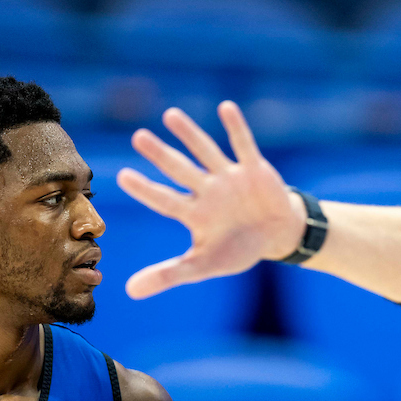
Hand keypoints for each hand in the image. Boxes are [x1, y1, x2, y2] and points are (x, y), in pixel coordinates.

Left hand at [118, 102, 305, 299]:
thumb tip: (128, 292)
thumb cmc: (237, 249)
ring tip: (171, 115)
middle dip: (161, 155)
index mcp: (194, 214)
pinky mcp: (254, 170)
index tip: (122, 176)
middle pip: (180, 170)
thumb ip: (168, 274)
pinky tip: (226, 108)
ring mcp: (230, 178)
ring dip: (190, 135)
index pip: (165, 200)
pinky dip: (236, 129)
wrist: (278, 234)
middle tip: (138, 137)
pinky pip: (244, 146)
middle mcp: (207, 191)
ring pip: (206, 152)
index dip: (145, 190)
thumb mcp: (203, 266)